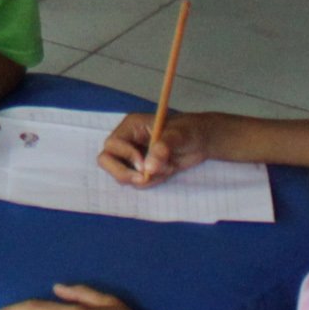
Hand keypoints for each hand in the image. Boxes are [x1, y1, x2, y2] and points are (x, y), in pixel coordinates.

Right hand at [99, 109, 220, 183]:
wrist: (202, 141)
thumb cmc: (189, 131)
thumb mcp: (178, 136)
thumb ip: (163, 148)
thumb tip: (148, 168)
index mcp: (130, 127)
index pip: (112, 145)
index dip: (125, 156)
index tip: (144, 164)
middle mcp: (127, 141)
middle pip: (106, 161)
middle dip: (124, 173)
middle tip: (145, 178)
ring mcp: (133, 157)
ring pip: (121, 175)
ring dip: (144, 178)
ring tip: (167, 168)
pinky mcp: (142, 169)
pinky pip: (137, 182)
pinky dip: (152, 181)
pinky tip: (168, 170)